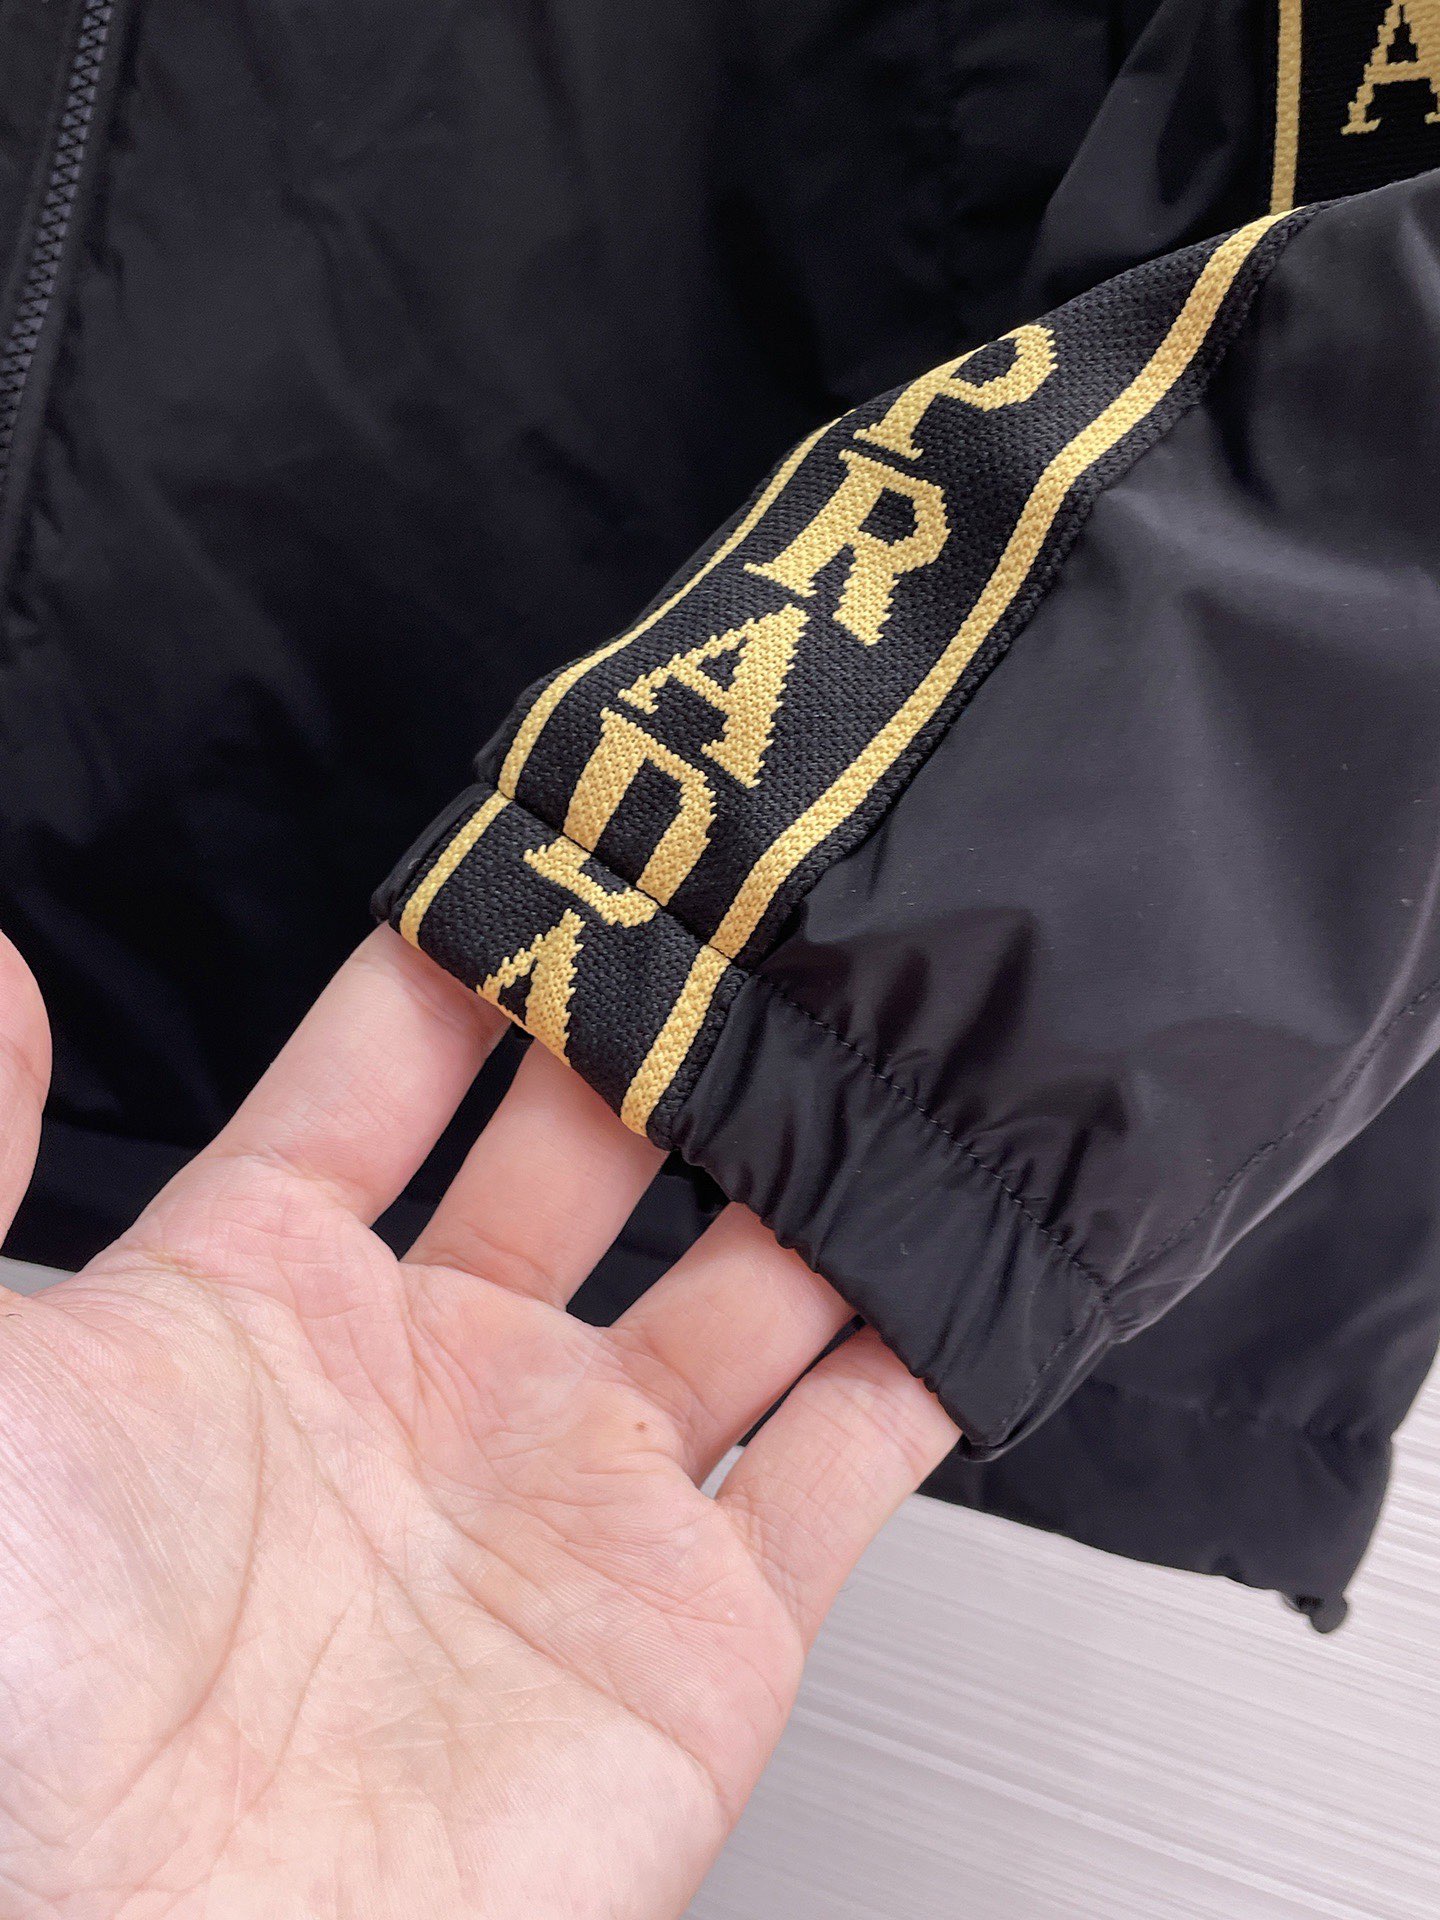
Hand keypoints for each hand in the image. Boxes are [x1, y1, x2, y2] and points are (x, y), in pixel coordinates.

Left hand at [0, 928, 955, 1918]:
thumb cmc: (14, 1701)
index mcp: (266, 1295)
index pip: (397, 1063)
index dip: (477, 952)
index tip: (557, 842)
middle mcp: (441, 1381)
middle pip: (601, 1143)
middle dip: (675, 1029)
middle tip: (751, 908)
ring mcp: (583, 1492)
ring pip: (752, 1273)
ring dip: (819, 1161)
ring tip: (893, 1036)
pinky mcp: (707, 1622)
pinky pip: (855, 1454)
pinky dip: (931, 1349)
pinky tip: (980, 1243)